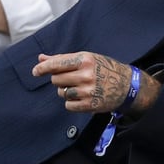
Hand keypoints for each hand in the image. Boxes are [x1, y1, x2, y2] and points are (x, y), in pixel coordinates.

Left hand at [33, 52, 157, 114]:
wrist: (127, 86)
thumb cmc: (104, 69)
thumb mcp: (87, 59)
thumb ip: (63, 59)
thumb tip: (41, 58)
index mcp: (85, 60)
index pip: (56, 64)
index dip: (42, 68)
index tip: (36, 72)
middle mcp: (86, 75)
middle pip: (56, 79)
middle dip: (60, 79)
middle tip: (72, 79)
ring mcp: (88, 91)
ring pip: (61, 93)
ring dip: (66, 91)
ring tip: (80, 88)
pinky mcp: (89, 104)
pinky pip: (68, 105)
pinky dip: (72, 102)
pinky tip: (83, 97)